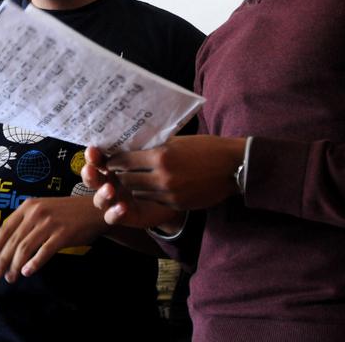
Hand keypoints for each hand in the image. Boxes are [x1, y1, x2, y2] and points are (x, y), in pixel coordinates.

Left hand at [0, 196, 108, 282]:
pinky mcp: (63, 233)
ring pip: (25, 248)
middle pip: (13, 240)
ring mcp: (50, 223)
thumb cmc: (67, 213)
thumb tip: (7, 244)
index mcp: (29, 206)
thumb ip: (26, 221)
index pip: (6, 228)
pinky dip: (34, 263)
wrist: (96, 209)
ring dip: (15, 265)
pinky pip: (44, 251)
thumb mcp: (43, 209)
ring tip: (10, 278)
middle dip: (2, 260)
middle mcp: (37, 212)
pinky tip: (27, 272)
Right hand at [83, 146, 181, 228]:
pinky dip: (114, 213)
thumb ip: (142, 147)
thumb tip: (135, 126)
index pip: (99, 159)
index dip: (93, 156)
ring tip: (110, 189)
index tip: (93, 150)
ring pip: (99, 200)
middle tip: (91, 169)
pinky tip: (122, 207)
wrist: (178, 191)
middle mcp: (111, 182)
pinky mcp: (124, 216)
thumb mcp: (154, 155)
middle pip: (92, 179)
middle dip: (89, 174)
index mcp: (115, 166)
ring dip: (101, 194)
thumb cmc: (164, 169)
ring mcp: (115, 200)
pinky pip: (112, 217)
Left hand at [97, 135, 245, 210]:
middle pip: (128, 180)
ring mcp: (170, 193)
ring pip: (139, 192)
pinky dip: (151, 193)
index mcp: (161, 156)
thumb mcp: (179, 141)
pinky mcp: (177, 203)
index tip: (111, 160)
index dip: (115, 161)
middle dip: (122, 175)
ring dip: (135, 185)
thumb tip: (135, 147)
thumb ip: (157, 146)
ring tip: (137, 178)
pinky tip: (154, 186)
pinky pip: (154, 200)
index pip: (125, 161)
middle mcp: (162, 176)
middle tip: (120, 170)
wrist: (233, 166)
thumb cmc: (207, 148)